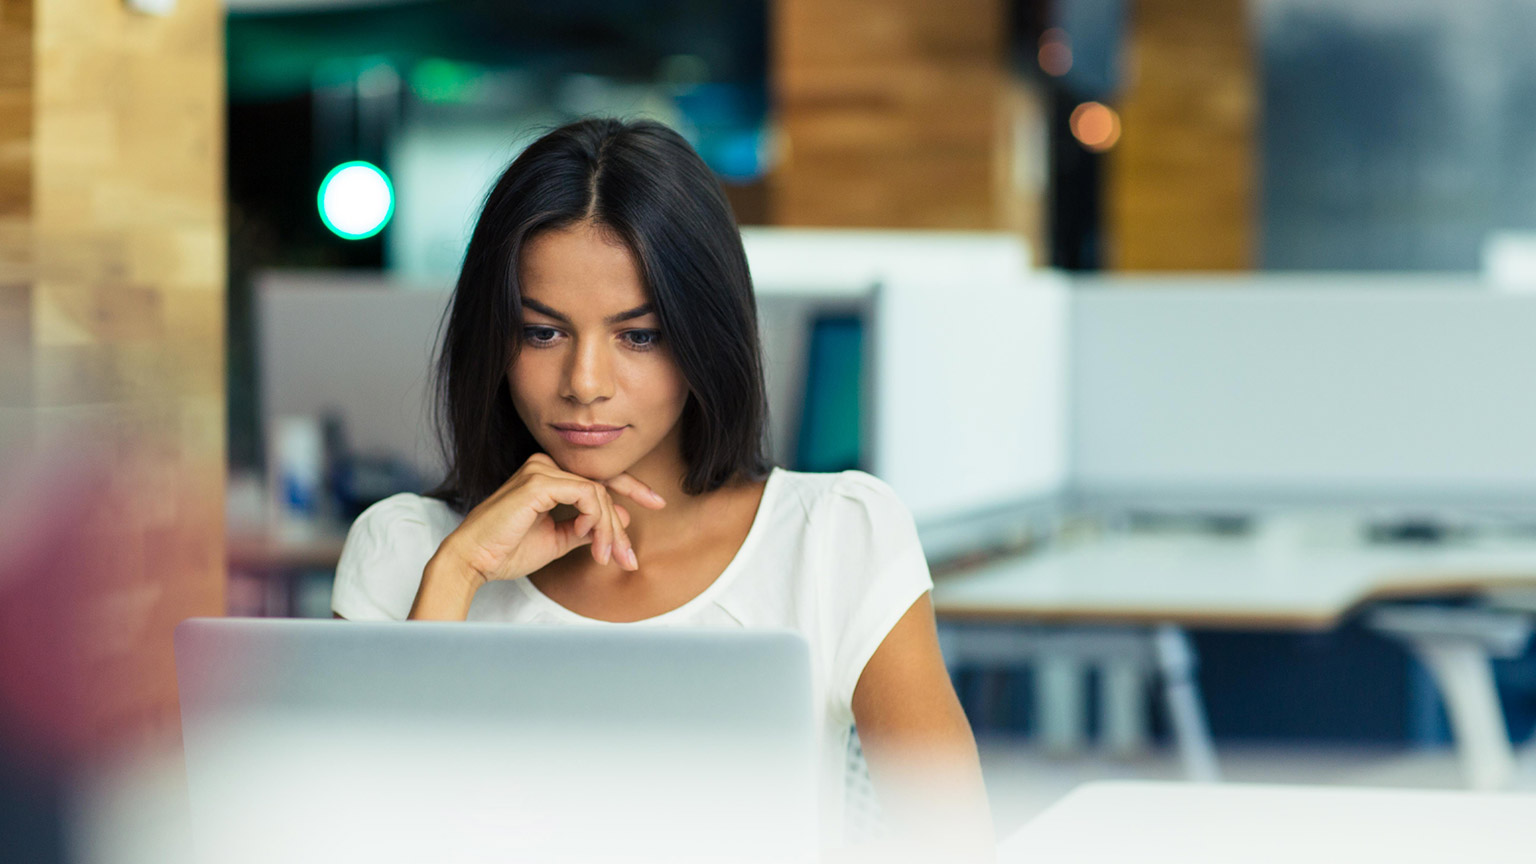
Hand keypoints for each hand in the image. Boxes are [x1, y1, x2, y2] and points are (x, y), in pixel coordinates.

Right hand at [442, 453, 665, 581]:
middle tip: (631, 556)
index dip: (631, 489)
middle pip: (603, 486)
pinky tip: (592, 542)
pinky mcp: (540, 482)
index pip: (597, 478)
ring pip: (599, 494)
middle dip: (621, 524)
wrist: (473, 561)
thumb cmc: (506, 551)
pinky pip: (588, 496)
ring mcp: (542, 469)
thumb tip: (618, 521)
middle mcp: (545, 465)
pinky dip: (597, 521)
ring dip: (609, 530)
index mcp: (547, 475)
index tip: (656, 503)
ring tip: (606, 557)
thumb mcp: (557, 539)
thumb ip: (585, 528)